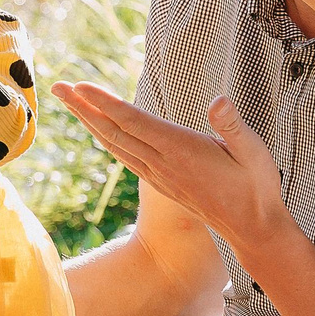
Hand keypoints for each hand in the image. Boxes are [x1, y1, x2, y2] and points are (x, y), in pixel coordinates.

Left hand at [53, 81, 289, 254]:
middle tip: (57, 86)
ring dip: (89, 121)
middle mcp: (162, 164)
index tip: (80, 86)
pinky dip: (106, 139)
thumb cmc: (257, 188)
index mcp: (181, 151)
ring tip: (69, 100)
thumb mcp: (255, 154)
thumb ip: (234, 127)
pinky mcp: (161, 182)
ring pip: (115, 144)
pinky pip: (125, 156)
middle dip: (83, 107)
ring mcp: (159, 175)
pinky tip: (98, 130)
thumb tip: (219, 101)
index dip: (105, 103)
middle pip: (114, 131)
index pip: (134, 122)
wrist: (252, 230)